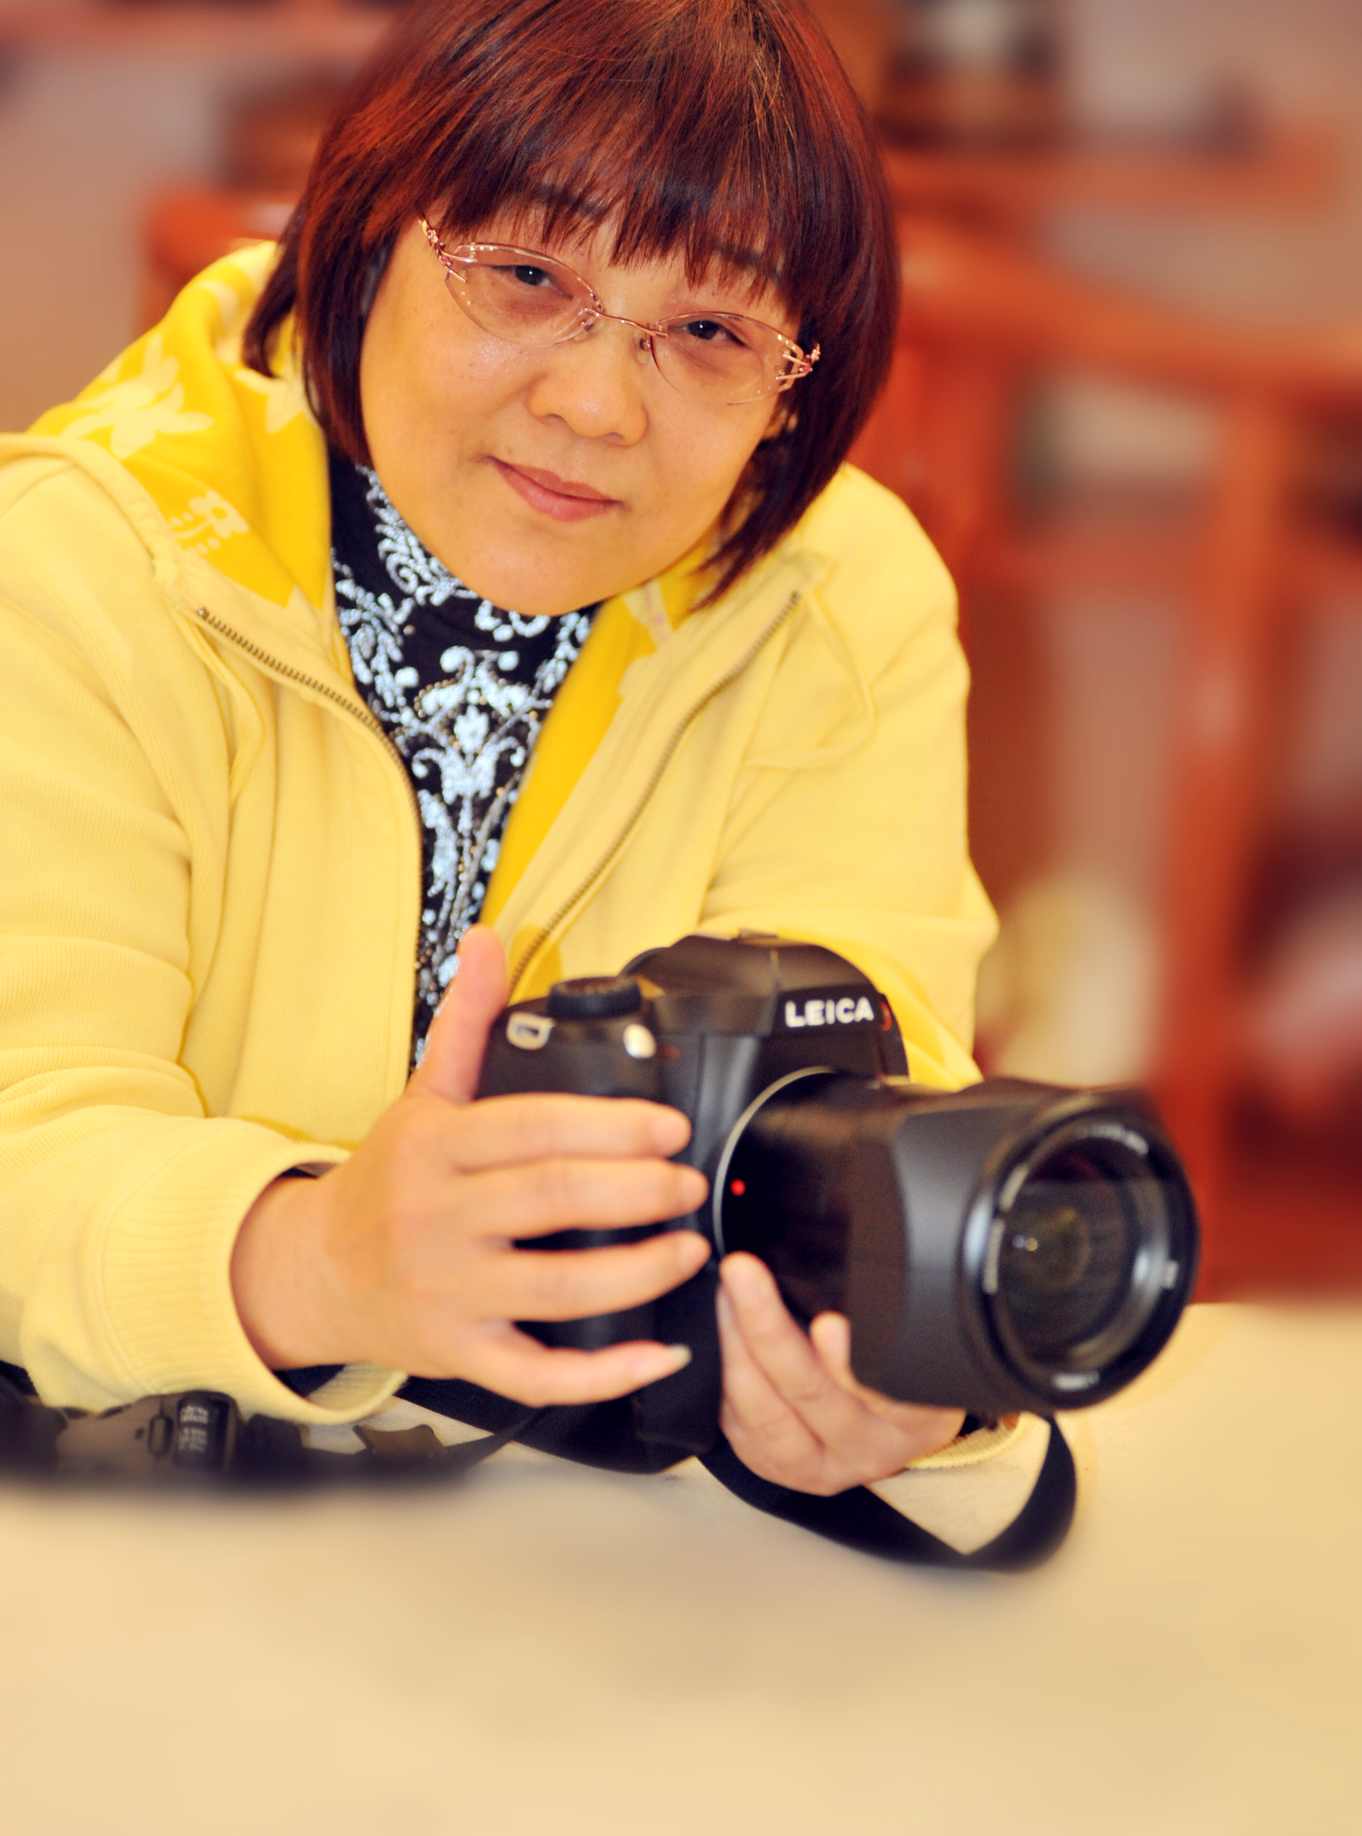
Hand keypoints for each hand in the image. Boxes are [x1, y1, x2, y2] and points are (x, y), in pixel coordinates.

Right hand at [231, 925, 710, 1405]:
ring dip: (640, 1272)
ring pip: (560, 1290)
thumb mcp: (420, 1097)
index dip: (611, 1126)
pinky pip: (540, 1375)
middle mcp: (438, 1221)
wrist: (316, 1275)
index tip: (671, 1127)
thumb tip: (487, 940)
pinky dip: (605, 1374)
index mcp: (436, 1149)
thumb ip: (465, 1022)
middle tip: (689, 1184)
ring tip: (689, 1249)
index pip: (532, 1127)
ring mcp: (449, 1294)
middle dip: (639, 1191)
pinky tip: (657, 1353)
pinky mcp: (460, 1356)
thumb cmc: (387, 1182)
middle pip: (554, 1200)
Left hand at [716, 1252, 965, 1494]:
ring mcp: (818, 1466)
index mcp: (918, 1420)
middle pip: (813, 1395)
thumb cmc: (905, 1367)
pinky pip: (739, 1423)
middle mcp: (868, 1449)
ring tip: (724, 1292)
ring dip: (735, 1345)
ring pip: (765, 1413)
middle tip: (744, 1272)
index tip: (827, 1322)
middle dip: (769, 1328)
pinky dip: (724, 1372)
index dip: (851, 1362)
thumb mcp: (920, 1343)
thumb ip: (889, 1315)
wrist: (885, 1425)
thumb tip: (852, 1264)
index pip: (888, 1397)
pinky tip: (720, 1329)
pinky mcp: (774, 1466)